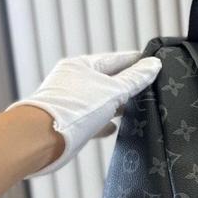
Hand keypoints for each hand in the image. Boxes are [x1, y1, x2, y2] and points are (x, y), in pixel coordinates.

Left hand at [9, 51, 160, 176]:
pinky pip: (92, 119)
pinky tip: (115, 127)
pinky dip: (105, 122)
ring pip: (100, 100)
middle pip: (108, 79)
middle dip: (128, 84)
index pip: (116, 59)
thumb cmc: (75, 108)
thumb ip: (135, 79)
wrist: (41, 139)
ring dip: (117, 104)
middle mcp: (74, 81)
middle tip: (152, 86)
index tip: (155, 62)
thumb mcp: (113, 90)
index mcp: (81, 65)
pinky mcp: (69, 123)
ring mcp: (70, 102)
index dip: (136, 61)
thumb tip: (154, 64)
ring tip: (138, 106)